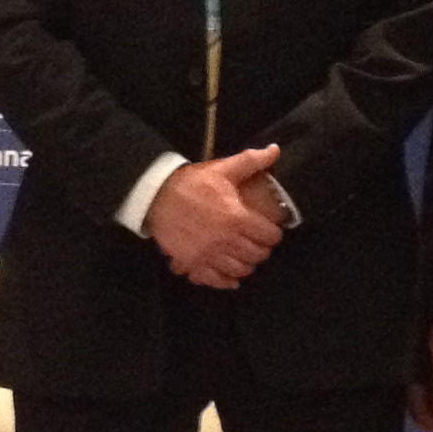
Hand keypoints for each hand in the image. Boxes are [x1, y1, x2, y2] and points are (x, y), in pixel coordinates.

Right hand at [144, 146, 286, 288]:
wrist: (157, 196)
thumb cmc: (193, 183)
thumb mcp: (222, 169)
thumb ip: (251, 161)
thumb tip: (275, 150)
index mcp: (237, 218)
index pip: (269, 236)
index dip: (273, 233)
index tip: (270, 229)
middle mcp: (226, 240)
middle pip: (258, 255)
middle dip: (262, 248)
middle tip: (257, 241)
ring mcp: (209, 255)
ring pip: (241, 270)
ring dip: (246, 264)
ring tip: (243, 254)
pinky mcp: (194, 264)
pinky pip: (216, 280)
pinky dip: (226, 281)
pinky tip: (230, 276)